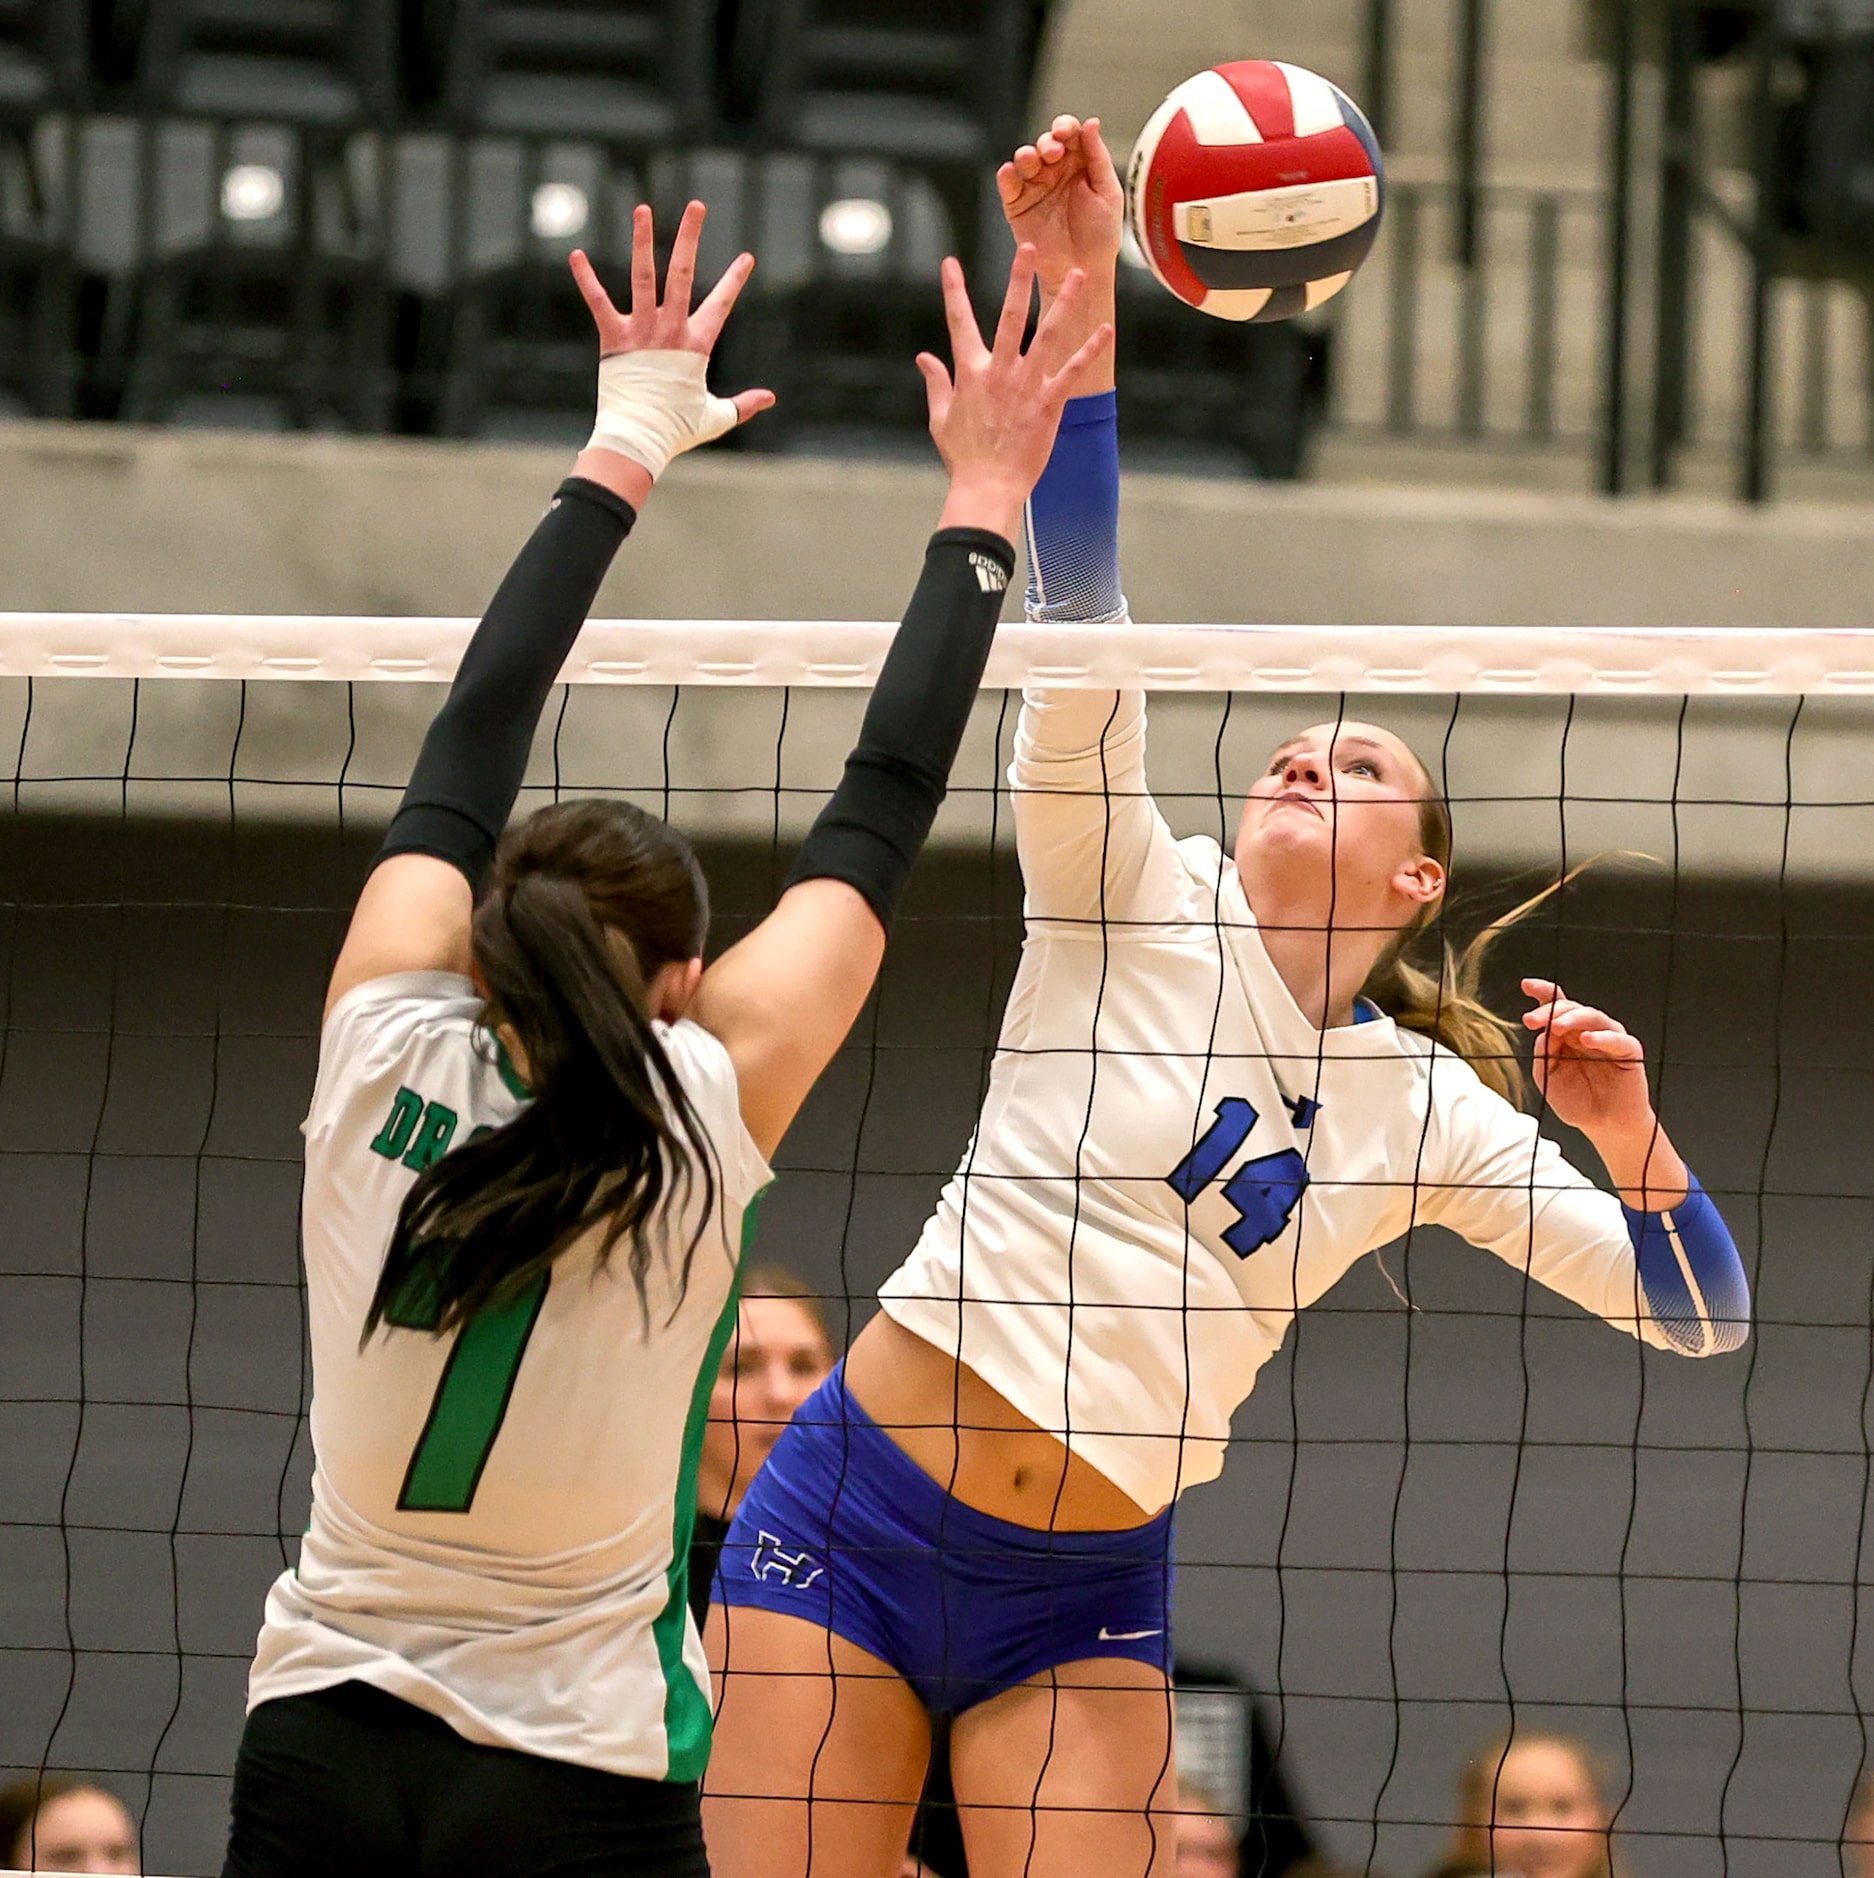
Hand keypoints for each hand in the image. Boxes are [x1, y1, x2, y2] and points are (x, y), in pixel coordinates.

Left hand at [569, 201, 773, 495]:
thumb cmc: (677, 430)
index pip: (721, 304)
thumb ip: (743, 404)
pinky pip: (598, 303)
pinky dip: (586, 280)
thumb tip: (771, 399)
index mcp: (697, 344)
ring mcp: (641, 331)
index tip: (746, 257)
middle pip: (683, 273)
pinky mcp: (613, 339)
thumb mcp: (717, 417)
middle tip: (696, 206)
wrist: (639, 439)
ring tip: (644, 209)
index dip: (735, 279)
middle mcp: (670, 329)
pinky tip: (576, 255)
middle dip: (691, 237)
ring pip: (644, 276)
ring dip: (643, 240)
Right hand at [915, 244, 1114, 542]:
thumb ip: (935, 383)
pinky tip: (1106, 330)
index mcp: (970, 374)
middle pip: (1008, 315)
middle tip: (1028, 246)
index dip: (952, 291)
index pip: (958, 323)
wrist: (987, 488)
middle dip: (1017, 279)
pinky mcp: (1048, 403)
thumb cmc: (963, 458)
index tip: (949, 262)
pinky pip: (1072, 371)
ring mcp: (1025, 386)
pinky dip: (1089, 350)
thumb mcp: (940, 419)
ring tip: (1078, 276)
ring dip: (1063, 303)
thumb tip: (923, 358)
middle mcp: (998, 372)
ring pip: (1046, 334)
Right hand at [998, 114, 1124, 296]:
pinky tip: (1010, 172)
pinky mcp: (1017, 206)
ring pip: (1024, 159)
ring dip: (1026, 154)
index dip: (1065, 127)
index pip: (1069, 135)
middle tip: (1053, 153)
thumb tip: (1090, 123)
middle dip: (1046, 142)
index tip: (1065, 132)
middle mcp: (1055, 172)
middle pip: (1044, 143)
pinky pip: (1008, 185)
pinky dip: (1006, 176)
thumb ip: (1098, 156)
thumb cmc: (1100, 236)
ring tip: (1031, 160)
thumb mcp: (1108, 192)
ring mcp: (1035, 188)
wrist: (1082, 270)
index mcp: (1079, 164)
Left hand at [1522, 978, 1653, 1133]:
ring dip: (1573, 1018)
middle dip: (1550, 1010)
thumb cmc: (1578, 1102)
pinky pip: (1618, 1039)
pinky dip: (1602, 1037)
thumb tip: (1543, 1032)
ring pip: (1593, 1017)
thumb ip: (1544, 1053)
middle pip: (1571, 1009)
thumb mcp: (1549, 1077)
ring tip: (1556, 1026)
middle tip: (1532, 1020)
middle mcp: (1587, 1032)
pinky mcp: (1629, 1052)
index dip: (1543, 993)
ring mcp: (1609, 1040)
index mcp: (1566, 1035)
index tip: (1526, 985)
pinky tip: (1587, 1039)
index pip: (1556, 1006)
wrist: (1605, 1126)